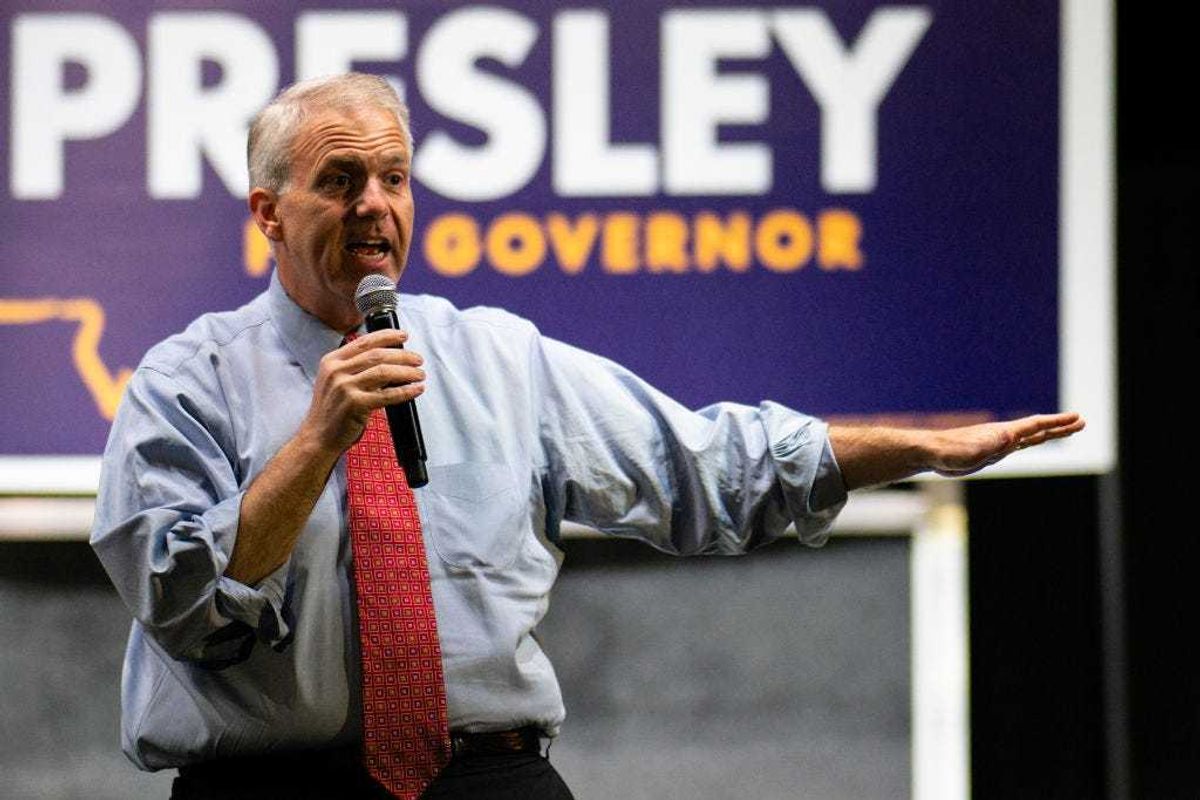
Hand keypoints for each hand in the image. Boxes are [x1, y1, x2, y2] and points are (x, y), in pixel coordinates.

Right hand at [301, 329, 425, 454]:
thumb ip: (354, 367)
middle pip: (377, 355)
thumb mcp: (335, 381)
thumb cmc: (331, 410)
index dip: (387, 336)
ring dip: (407, 372)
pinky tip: (416, 390)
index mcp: (332, 361)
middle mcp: (337, 371)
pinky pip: (388, 394)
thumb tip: (389, 358)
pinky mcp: (355, 404)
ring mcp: (345, 387)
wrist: (318, 436)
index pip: (364, 341)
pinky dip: (406, 391)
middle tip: (418, 360)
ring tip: (420, 374)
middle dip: (403, 355)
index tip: (403, 335)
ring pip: (385, 371)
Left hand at [926, 412, 1085, 476]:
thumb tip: (1010, 438)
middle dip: (1060, 427)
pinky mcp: (989, 453)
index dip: (1057, 423)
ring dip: (1048, 434)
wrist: (930, 452)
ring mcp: (997, 444)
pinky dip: (1030, 443)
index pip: (1036, 426)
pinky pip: (1016, 447)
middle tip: (1081, 422)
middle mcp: (1003, 436)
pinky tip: (1032, 442)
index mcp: (1003, 433)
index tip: (1077, 418)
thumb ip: (991, 444)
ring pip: (1029, 438)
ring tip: (1066, 430)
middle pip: (1038, 430)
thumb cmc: (949, 451)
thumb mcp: (973, 450)